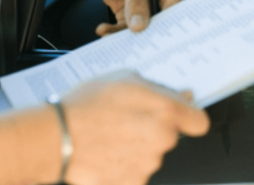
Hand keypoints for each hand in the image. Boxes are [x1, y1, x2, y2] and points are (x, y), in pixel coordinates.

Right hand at [0, 72, 208, 184]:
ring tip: (110, 135)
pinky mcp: (132, 182)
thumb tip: (181, 96)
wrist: (55, 138)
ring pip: (150, 155)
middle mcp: (162, 140)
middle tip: (127, 120)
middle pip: (169, 137)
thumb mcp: (124, 79)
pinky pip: (134, 172)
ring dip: (137, 147)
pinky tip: (106, 153)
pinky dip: (123, 165)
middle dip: (154, 129)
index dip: (189, 118)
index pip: (198, 122)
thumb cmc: (85, 105)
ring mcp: (147, 165)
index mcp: (165, 112)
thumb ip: (158, 89)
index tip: (181, 117)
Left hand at [90, 0, 187, 35]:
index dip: (163, 29)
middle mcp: (160, 0)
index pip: (172, 15)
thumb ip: (136, 1)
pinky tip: (104, 30)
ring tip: (110, 37)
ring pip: (138, 29)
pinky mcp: (127, 11)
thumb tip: (139, 26)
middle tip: (130, 46)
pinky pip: (123, 27)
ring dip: (123, 35)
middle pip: (156, 25)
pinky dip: (113, 31)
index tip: (150, 41)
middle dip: (143, 36)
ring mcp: (143, 7)